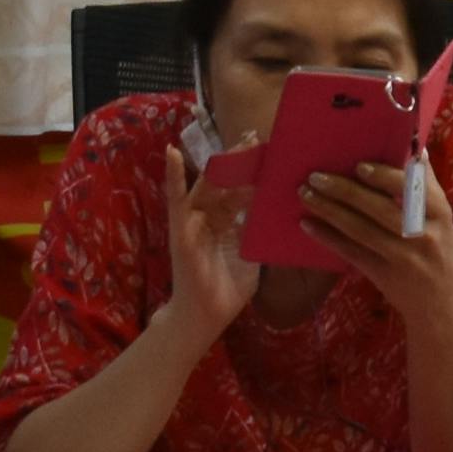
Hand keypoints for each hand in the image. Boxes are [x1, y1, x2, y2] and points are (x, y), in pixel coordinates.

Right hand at [159, 141, 257, 341]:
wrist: (207, 315)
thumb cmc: (228, 287)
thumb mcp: (253, 252)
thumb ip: (259, 230)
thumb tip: (282, 210)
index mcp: (226, 220)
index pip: (241, 188)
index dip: (254, 170)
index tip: (271, 151)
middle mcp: (209, 215)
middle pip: (226, 180)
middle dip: (242, 159)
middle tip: (259, 136)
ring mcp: (193, 220)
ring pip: (209, 184)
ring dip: (223, 162)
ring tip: (241, 141)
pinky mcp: (181, 229)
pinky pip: (176, 199)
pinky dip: (173, 176)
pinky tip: (170, 153)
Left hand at [298, 162, 452, 355]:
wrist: (444, 303)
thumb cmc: (440, 249)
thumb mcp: (441, 218)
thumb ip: (426, 185)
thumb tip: (414, 147)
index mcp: (439, 213)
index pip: (413, 189)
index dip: (386, 177)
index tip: (359, 165)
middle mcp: (423, 234)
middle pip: (380, 210)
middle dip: (346, 191)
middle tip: (316, 176)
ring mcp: (403, 257)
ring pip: (362, 230)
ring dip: (330, 210)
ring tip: (306, 193)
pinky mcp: (384, 275)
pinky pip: (352, 253)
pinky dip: (328, 237)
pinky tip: (307, 224)